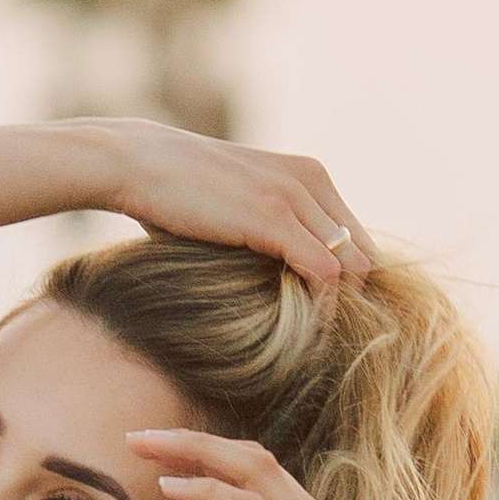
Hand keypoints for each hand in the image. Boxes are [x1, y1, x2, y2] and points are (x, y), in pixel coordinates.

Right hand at [90, 121, 375, 304]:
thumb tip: (272, 287)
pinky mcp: (274, 218)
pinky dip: (320, 307)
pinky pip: (324, 273)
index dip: (345, 283)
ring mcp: (294, 196)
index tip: (318, 316)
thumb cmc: (173, 195)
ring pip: (353, 265)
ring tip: (308, 336)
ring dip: (336, 306)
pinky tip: (298, 330)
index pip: (356, 239)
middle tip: (317, 332)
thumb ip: (265, 236)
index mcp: (308, 175)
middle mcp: (311, 180)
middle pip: (363, 254)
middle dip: (349, 297)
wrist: (135, 163)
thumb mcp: (236, 207)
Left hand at [123, 428, 396, 499]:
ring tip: (146, 449)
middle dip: (193, 441)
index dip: (208, 457)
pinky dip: (208, 491)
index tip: (159, 456)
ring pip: (251, 471)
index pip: (258, 476)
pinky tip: (170, 489)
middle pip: (253, 459)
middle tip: (140, 437)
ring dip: (193, 452)